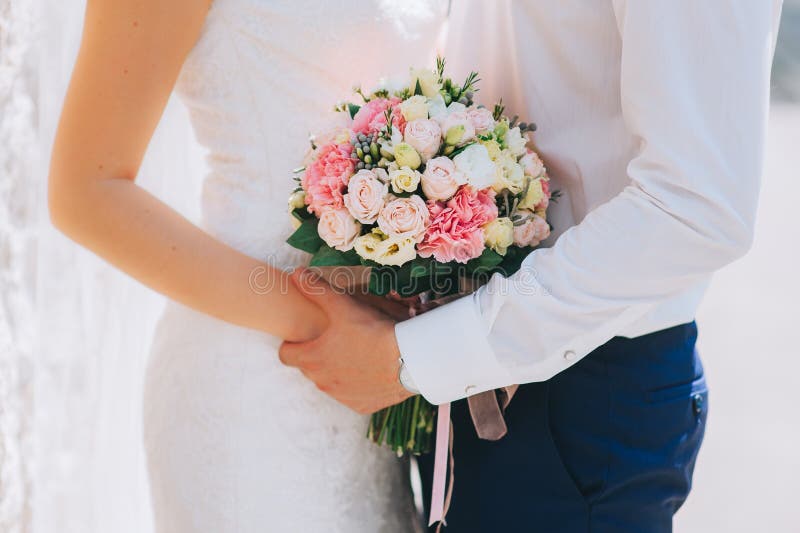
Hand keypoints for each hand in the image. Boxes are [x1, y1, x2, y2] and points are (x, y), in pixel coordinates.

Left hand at [279, 268, 413, 413]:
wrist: (409, 360)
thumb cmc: (372, 332)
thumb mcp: (342, 305)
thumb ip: (316, 289)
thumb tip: (296, 274)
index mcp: (312, 359)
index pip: (286, 354)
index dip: (293, 344)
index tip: (306, 336)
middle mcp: (322, 382)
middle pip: (309, 368)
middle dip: (318, 355)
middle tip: (336, 340)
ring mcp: (342, 397)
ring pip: (331, 383)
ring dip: (337, 371)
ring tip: (356, 353)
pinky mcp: (362, 406)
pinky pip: (353, 395)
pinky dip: (358, 385)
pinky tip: (372, 371)